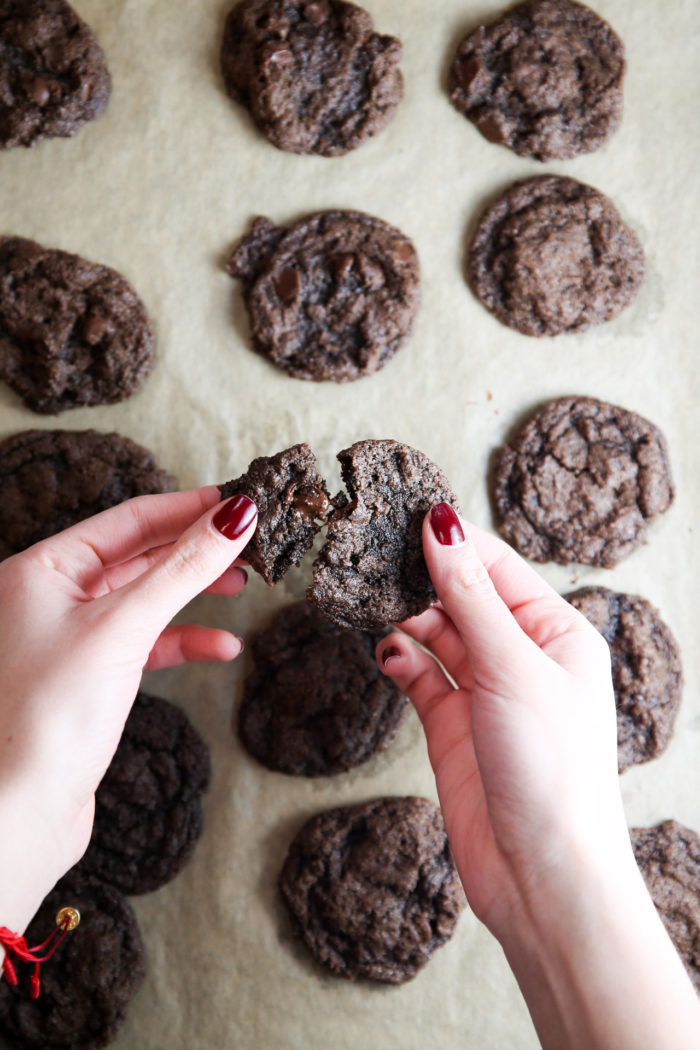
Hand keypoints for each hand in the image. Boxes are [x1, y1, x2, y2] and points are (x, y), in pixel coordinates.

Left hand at [0, 487, 255, 933]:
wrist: (18, 814)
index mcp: (41, 569)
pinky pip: (145, 644)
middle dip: (195, 551)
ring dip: (194, 595)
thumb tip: (236, 516)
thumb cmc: (47, 717)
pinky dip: (183, 642)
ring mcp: (69, 639)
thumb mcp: (123, 628)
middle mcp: (50, 598)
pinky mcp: (89, 680)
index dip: (188, 508)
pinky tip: (221, 647)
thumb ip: (183, 568)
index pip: (128, 519)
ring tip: (241, 587)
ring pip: (145, 600)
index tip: (239, 502)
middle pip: (139, 556)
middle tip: (250, 543)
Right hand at [377, 505, 699, 1049]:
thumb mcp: (510, 667)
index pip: (499, 567)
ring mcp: (486, 692)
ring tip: (376, 607)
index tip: (406, 516)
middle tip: (375, 560)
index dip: (454, 541)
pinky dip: (401, 660)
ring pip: (438, 634)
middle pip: (465, 596)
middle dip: (424, 579)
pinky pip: (421, 676)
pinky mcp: (454, 727)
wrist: (541, 874)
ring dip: (408, 619)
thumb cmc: (551, 768)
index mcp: (556, 633)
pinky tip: (386, 653)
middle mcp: (522, 657)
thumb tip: (441, 524)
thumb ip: (469, 595)